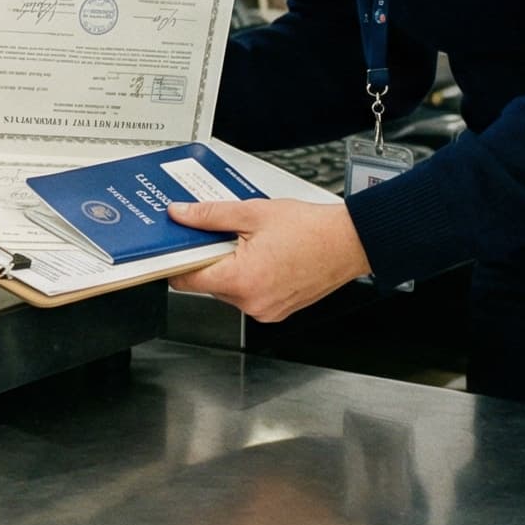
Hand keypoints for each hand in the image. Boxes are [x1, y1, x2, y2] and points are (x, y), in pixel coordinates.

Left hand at [166, 199, 370, 322]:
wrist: (349, 242)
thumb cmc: (311, 229)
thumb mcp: (253, 213)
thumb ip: (210, 215)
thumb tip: (181, 215)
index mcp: (242, 280)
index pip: (187, 281)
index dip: (177, 262)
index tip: (175, 249)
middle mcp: (252, 303)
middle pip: (209, 284)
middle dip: (211, 259)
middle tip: (224, 234)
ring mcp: (266, 311)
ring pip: (229, 290)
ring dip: (231, 267)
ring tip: (253, 243)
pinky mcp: (277, 311)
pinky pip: (249, 295)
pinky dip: (250, 277)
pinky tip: (265, 256)